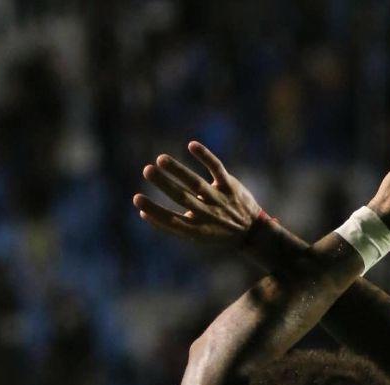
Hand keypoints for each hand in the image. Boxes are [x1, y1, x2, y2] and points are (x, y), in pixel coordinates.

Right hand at [133, 141, 262, 244]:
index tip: (137, 199)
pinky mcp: (230, 186)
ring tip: (161, 159)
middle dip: (164, 184)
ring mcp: (219, 200)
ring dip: (179, 170)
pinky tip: (191, 146)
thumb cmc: (216, 231)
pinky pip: (217, 169)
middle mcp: (208, 215)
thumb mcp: (196, 233)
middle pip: (183, 198)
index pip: (172, 221)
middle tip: (147, 170)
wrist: (252, 232)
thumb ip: (173, 223)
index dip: (154, 211)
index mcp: (197, 229)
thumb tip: (143, 212)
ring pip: (197, 183)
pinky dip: (205, 157)